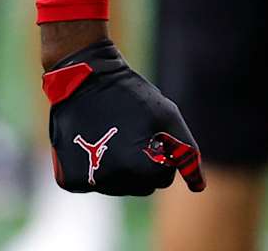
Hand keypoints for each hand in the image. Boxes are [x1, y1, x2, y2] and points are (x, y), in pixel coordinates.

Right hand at [43, 38, 205, 195]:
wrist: (82, 79)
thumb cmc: (131, 95)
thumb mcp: (166, 116)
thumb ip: (186, 151)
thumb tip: (198, 186)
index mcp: (137, 168)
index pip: (163, 179)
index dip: (162, 155)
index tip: (152, 135)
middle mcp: (110, 181)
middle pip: (142, 188)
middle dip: (143, 166)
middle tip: (133, 135)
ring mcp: (87, 182)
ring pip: (119, 187)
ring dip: (122, 167)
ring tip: (113, 136)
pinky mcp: (69, 180)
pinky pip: (95, 182)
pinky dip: (98, 167)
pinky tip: (94, 142)